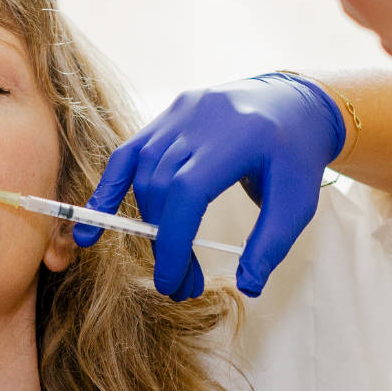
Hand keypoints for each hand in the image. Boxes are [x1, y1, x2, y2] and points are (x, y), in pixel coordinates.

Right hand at [75, 73, 345, 298]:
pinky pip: (128, 155)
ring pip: (145, 176)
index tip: (172, 281)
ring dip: (148, 225)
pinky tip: (93, 221)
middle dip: (164, 243)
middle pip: (163, 188)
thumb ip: (271, 244)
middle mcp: (203, 117)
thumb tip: (247, 286)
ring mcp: (180, 113)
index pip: (188, 192)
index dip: (173, 240)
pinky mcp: (166, 116)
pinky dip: (109, 189)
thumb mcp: (298, 202)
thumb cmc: (296, 156)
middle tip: (179, 286)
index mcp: (240, 135)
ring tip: (167, 262)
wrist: (294, 103)